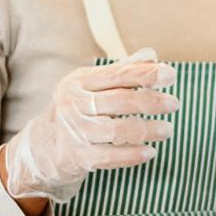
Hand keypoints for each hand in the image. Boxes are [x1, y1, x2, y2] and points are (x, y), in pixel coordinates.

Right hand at [0, 49, 177, 201]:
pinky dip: (133, 155)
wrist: (41, 147)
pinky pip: (110, 157)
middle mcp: (74, 104)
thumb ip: (121, 72)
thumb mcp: (90, 86)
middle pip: (120, 101)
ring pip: (118, 130)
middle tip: (174, 104)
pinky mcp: (78, 158)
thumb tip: (153, 57)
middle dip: (152, 101)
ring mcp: (75, 132)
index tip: (171, 75)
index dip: (146, 74)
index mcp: (79, 82)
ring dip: (148, 129)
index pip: (117, 75)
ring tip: (167, 129)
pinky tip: (150, 152)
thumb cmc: (76, 110)